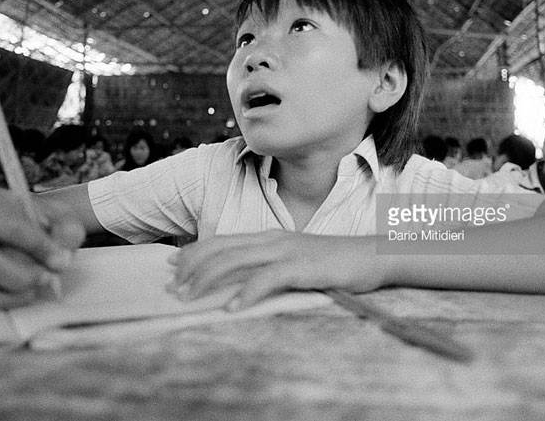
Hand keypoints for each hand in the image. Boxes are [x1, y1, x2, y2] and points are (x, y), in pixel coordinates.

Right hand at [0, 188, 84, 309]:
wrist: (30, 230)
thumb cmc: (43, 222)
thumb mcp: (62, 218)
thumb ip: (68, 231)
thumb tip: (61, 256)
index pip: (6, 226)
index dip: (35, 246)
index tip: (60, 260)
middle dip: (19, 275)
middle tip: (48, 279)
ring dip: (13, 291)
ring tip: (39, 286)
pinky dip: (5, 301)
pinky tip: (25, 292)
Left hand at [167, 230, 384, 310]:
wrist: (372, 256)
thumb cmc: (335, 262)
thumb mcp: (296, 260)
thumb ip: (269, 265)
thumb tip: (241, 282)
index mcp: (269, 237)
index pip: (223, 240)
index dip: (195, 251)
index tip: (173, 265)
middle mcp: (272, 240)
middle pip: (221, 248)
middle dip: (192, 267)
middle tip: (171, 286)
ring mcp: (286, 251)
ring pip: (236, 261)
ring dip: (207, 280)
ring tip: (188, 297)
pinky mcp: (302, 267)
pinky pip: (267, 279)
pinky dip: (245, 293)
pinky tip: (231, 307)